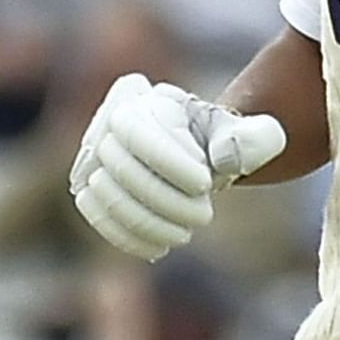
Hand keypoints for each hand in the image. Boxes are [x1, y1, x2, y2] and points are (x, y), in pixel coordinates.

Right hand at [69, 73, 286, 261]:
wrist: (193, 157)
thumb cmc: (219, 142)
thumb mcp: (245, 134)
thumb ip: (252, 139)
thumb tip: (224, 156)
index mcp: (136, 95)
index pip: (136, 129)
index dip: (168, 161)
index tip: (205, 183)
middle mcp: (104, 121)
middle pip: (119, 166)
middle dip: (166, 199)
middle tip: (205, 214)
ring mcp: (90, 157)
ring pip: (106, 195)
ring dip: (150, 222)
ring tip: (186, 230)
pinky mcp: (88, 191)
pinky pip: (97, 216)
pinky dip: (128, 236)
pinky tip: (162, 245)